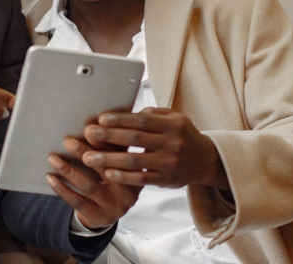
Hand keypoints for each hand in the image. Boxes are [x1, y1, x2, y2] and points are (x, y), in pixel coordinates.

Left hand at [46, 137, 140, 229]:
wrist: (107, 212)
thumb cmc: (110, 178)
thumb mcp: (117, 162)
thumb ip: (112, 145)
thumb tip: (93, 121)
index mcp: (136, 170)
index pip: (121, 152)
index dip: (105, 140)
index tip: (89, 128)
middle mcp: (129, 190)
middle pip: (105, 168)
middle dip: (84, 152)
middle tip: (67, 141)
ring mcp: (115, 206)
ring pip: (89, 186)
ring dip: (69, 171)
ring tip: (53, 158)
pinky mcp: (100, 217)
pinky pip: (78, 202)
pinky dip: (62, 189)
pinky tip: (51, 177)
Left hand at [81, 108, 228, 189]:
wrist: (205, 160)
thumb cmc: (183, 135)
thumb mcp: (175, 118)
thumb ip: (153, 114)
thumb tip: (127, 112)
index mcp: (172, 124)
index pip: (141, 120)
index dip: (120, 119)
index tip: (100, 119)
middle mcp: (171, 143)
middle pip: (134, 138)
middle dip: (108, 136)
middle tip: (88, 134)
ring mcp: (168, 163)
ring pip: (134, 161)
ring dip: (108, 159)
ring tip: (88, 157)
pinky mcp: (165, 180)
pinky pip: (140, 179)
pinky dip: (123, 176)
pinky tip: (107, 173)